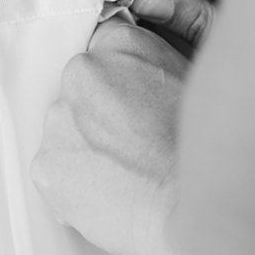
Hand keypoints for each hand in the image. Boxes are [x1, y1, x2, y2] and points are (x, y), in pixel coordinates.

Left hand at [31, 20, 189, 254]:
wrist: (203, 210)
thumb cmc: (209, 148)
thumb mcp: (193, 82)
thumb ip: (154, 65)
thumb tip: (136, 72)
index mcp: (119, 43)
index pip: (103, 53)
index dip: (121, 85)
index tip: (135, 110)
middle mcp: (80, 72)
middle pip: (80, 92)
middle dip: (101, 116)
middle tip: (136, 147)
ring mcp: (58, 119)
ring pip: (65, 131)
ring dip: (87, 148)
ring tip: (127, 174)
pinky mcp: (45, 164)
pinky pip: (55, 170)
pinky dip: (75, 183)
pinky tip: (110, 194)